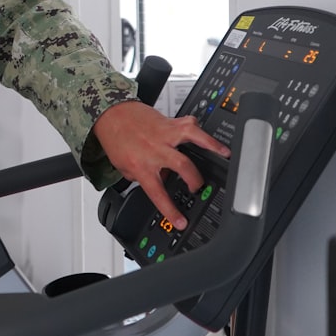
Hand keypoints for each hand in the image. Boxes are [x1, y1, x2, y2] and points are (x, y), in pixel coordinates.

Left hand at [93, 101, 228, 229]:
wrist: (111, 114)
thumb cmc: (115, 139)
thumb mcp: (123, 166)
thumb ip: (141, 177)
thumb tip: (162, 182)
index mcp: (141, 165)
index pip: (157, 193)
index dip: (170, 210)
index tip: (181, 222)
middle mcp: (154, 149)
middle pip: (182, 165)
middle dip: (195, 179)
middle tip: (197, 187)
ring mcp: (164, 134)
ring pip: (191, 137)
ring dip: (210, 146)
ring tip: (224, 154)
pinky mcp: (169, 122)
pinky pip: (189, 123)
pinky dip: (199, 129)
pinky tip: (209, 136)